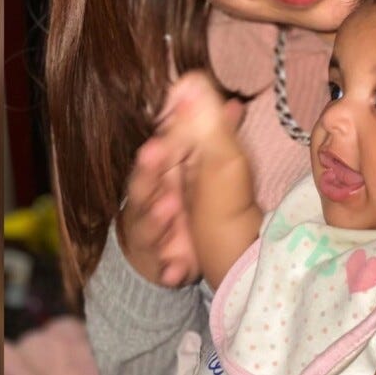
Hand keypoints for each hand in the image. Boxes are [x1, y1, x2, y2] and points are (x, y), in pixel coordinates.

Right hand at [117, 72, 243, 286]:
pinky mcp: (160, 261)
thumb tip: (233, 103)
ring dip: (155, 217)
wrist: (165, 250)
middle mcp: (148, 200)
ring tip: (170, 207)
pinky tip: (175, 271)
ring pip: (147, 224)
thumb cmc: (179, 196)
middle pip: (142, 184)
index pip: (154, 154)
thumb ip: (211, 136)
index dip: (158, 141)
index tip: (165, 128)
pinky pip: (163, 266)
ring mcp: (151, 232)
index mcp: (160, 173)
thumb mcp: (199, 165)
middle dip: (147, 171)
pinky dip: (168, 268)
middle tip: (154, 154)